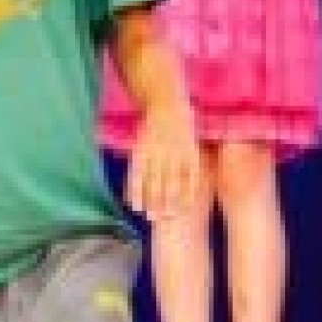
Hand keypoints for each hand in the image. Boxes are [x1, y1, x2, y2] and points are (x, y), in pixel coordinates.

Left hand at [126, 106, 201, 220]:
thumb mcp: (138, 145)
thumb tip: (130, 199)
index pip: (138, 175)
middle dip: (155, 201)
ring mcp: (176, 152)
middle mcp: (159, 151)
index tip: (138, 210)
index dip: (137, 193)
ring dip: (172, 199)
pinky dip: (189, 190)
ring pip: (174, 180)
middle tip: (155, 218)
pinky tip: (187, 204)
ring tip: (171, 215)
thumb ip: (135, 170)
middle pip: (156, 181)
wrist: (166, 104)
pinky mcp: (191, 152)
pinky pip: (191, 176)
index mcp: (142, 149)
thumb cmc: (149, 131)